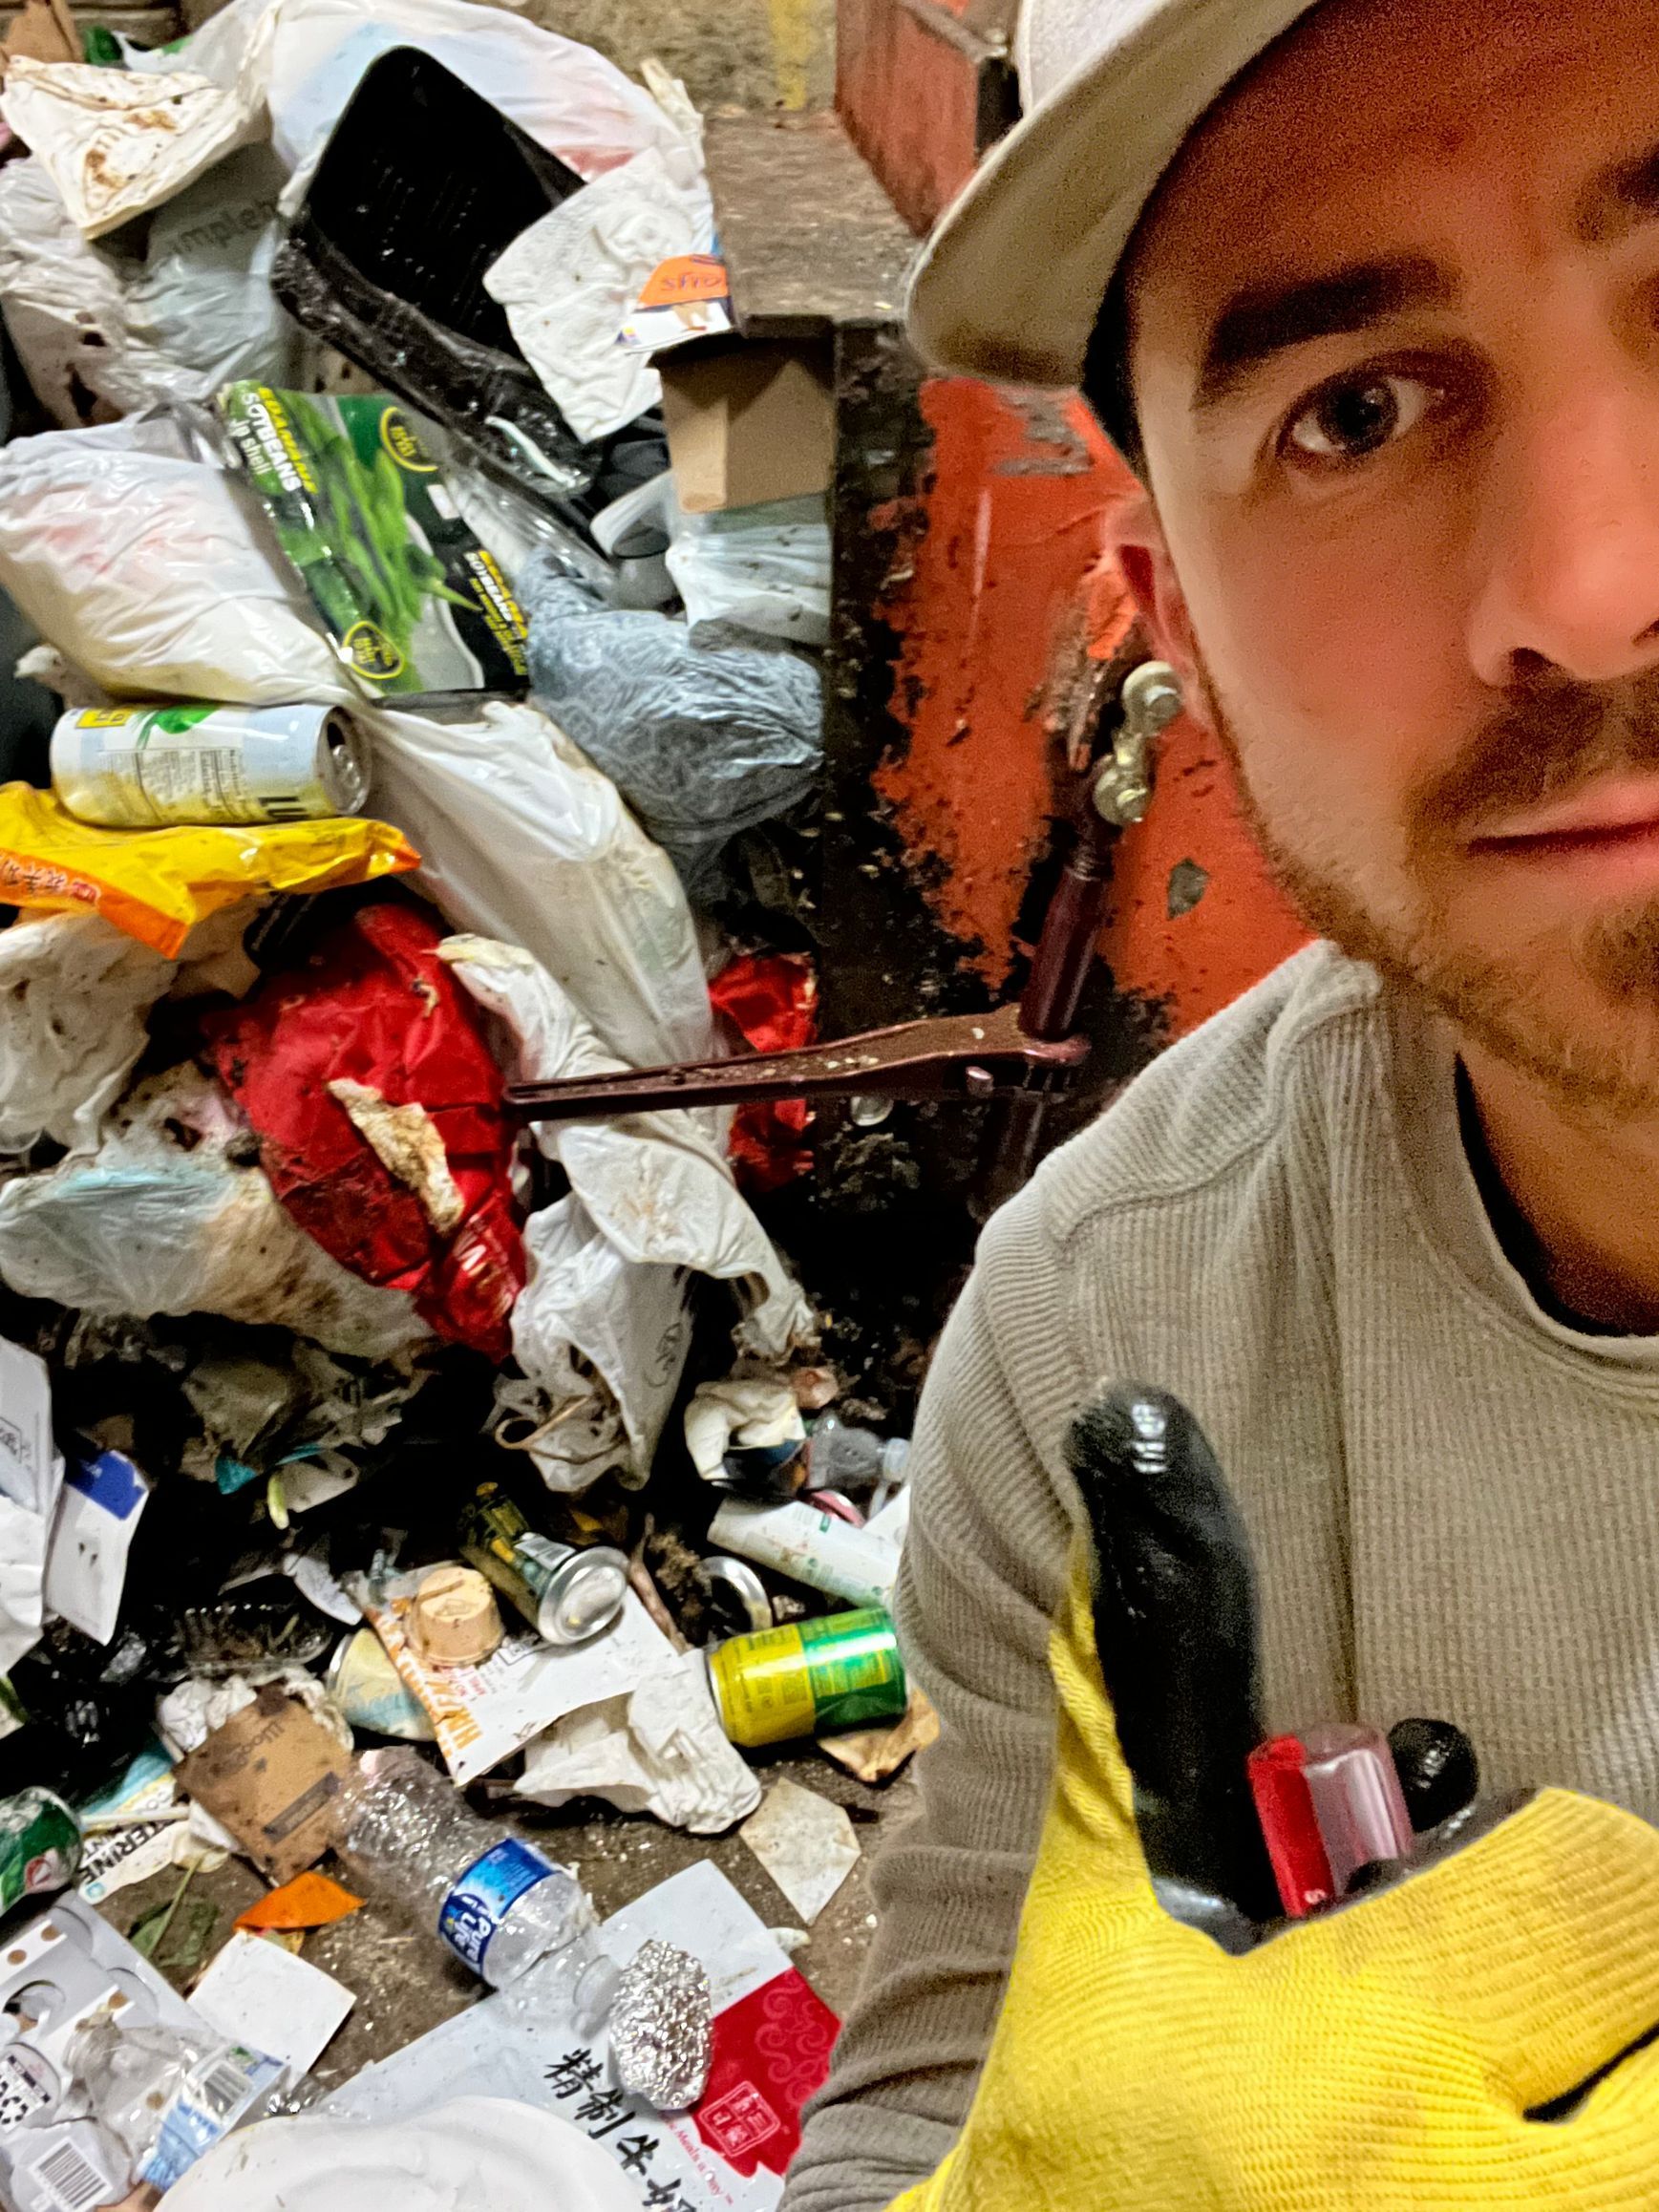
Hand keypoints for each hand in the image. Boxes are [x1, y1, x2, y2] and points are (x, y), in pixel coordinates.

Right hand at [888, 1389, 1658, 2209]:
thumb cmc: (1084, 2104)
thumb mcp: (1109, 1889)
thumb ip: (1142, 1677)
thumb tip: (1134, 1435)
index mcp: (1365, 2052)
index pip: (1608, 1890)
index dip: (1579, 1871)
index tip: (1521, 1886)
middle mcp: (1462, 2193)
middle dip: (1621, 1991)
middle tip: (1558, 1996)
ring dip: (1625, 2093)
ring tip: (1559, 2080)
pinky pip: (1639, 2201)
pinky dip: (1605, 2154)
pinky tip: (1542, 2141)